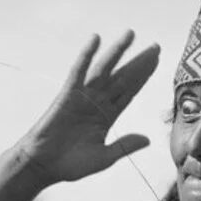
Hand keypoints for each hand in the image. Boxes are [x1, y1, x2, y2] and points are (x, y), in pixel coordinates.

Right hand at [15, 31, 159, 184]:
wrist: (42, 166)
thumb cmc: (69, 164)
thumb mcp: (103, 158)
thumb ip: (124, 146)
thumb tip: (148, 139)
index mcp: (107, 116)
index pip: (130, 91)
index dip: (144, 76)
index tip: (157, 61)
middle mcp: (97, 102)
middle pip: (123, 77)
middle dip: (140, 62)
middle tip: (156, 46)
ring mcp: (83, 96)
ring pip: (104, 69)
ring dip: (117, 51)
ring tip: (131, 33)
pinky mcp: (67, 94)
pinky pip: (79, 71)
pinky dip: (86, 54)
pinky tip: (96, 39)